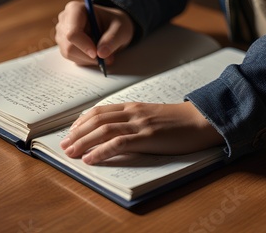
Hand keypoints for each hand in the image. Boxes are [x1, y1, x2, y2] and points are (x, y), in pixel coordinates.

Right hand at [55, 1, 134, 65]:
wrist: (111, 26)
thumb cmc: (114, 23)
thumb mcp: (121, 29)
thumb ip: (112, 39)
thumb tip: (101, 54)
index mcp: (75, 9)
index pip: (73, 32)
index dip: (84, 46)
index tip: (97, 54)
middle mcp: (65, 20)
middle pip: (69, 46)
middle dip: (88, 55)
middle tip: (107, 57)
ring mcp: (62, 33)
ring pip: (69, 54)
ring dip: (88, 59)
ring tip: (103, 54)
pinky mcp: (64, 44)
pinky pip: (71, 58)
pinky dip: (86, 60)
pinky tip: (95, 54)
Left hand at [60, 102, 223, 164]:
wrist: (201, 120)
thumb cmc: (179, 121)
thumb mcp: (153, 116)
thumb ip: (136, 121)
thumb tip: (118, 133)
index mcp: (133, 107)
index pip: (100, 111)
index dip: (82, 121)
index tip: (71, 132)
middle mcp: (133, 113)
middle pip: (97, 120)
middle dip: (77, 133)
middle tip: (64, 145)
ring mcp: (140, 124)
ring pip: (103, 130)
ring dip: (83, 142)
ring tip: (70, 152)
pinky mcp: (148, 137)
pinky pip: (119, 143)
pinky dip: (101, 151)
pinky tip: (90, 158)